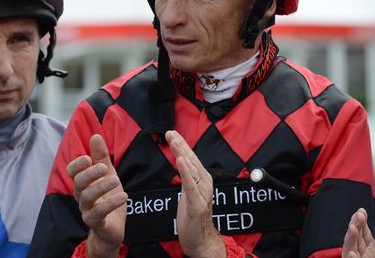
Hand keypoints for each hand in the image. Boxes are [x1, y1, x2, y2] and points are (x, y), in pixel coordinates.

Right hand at [66, 134, 126, 257]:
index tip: (88, 158)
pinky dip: (110, 204)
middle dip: (90, 174)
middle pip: (79, 183)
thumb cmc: (108, 198)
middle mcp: (82, 196)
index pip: (72, 171)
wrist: (114, 227)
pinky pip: (98, 213)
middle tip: (104, 168)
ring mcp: (87, 210)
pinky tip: (123, 196)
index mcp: (84, 183)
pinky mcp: (96, 222)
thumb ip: (101, 157)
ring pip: (87, 197)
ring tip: (115, 180)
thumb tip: (95, 136)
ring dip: (101, 187)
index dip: (77, 165)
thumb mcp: (108, 174)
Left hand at [165, 130, 225, 257]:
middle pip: (192, 160)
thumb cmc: (193, 218)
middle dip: (180, 145)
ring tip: (174, 142)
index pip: (191, 158)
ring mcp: (202, 194)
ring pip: (191, 169)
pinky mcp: (197, 205)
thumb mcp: (188, 193)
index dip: (182, 145)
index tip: (172, 134)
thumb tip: (182, 162)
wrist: (200, 240)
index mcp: (203, 180)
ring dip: (182, 153)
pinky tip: (181, 161)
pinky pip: (190, 186)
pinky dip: (185, 172)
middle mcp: (205, 184)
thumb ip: (187, 178)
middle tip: (169, 133)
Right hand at [343, 208, 374, 257]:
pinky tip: (354, 253)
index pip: (363, 233)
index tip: (362, 211)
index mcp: (371, 249)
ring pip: (349, 250)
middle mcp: (361, 255)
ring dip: (350, 240)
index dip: (361, 221)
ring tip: (353, 228)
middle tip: (359, 215)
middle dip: (355, 226)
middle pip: (355, 238)